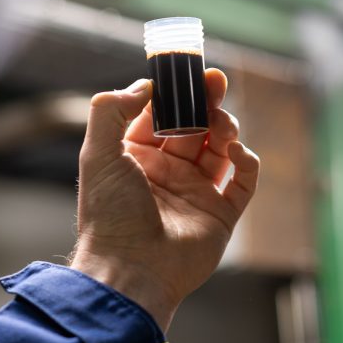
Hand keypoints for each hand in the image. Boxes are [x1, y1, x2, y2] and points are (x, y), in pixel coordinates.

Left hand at [71, 69, 259, 330]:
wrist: (130, 270)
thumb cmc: (110, 215)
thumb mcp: (97, 154)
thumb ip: (111, 110)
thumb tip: (144, 86)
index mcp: (136, 160)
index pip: (161, 116)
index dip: (174, 93)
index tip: (187, 71)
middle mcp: (167, 174)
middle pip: (195, 127)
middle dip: (206, 102)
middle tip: (216, 81)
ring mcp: (196, 194)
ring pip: (221, 148)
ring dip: (225, 128)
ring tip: (221, 123)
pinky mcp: (221, 215)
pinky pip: (243, 180)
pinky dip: (245, 160)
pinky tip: (235, 150)